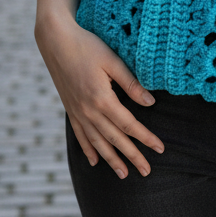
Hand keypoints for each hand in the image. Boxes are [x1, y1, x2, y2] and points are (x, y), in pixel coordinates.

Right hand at [35, 13, 164, 178]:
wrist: (56, 42)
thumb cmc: (87, 46)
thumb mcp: (112, 61)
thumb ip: (131, 83)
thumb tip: (151, 102)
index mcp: (102, 98)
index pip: (129, 124)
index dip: (146, 138)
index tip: (160, 148)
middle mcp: (88, 111)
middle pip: (115, 139)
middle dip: (132, 156)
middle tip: (147, 171)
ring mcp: (77, 112)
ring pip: (97, 142)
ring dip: (111, 160)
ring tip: (124, 174)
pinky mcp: (70, 109)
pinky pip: (80, 136)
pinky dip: (89, 150)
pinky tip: (95, 161)